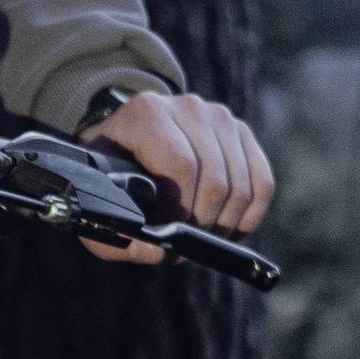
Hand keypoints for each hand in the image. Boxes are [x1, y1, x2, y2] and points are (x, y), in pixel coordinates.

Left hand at [77, 90, 275, 263]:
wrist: (127, 139)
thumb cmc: (109, 173)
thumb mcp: (97, 197)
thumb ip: (117, 232)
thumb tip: (158, 251)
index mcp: (147, 113)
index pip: (180, 166)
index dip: (178, 211)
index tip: (166, 237)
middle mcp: (188, 107)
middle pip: (215, 180)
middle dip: (201, 226)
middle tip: (182, 249)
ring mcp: (220, 117)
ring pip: (241, 185)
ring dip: (223, 226)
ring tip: (199, 242)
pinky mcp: (242, 133)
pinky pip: (262, 183)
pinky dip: (248, 216)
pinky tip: (227, 232)